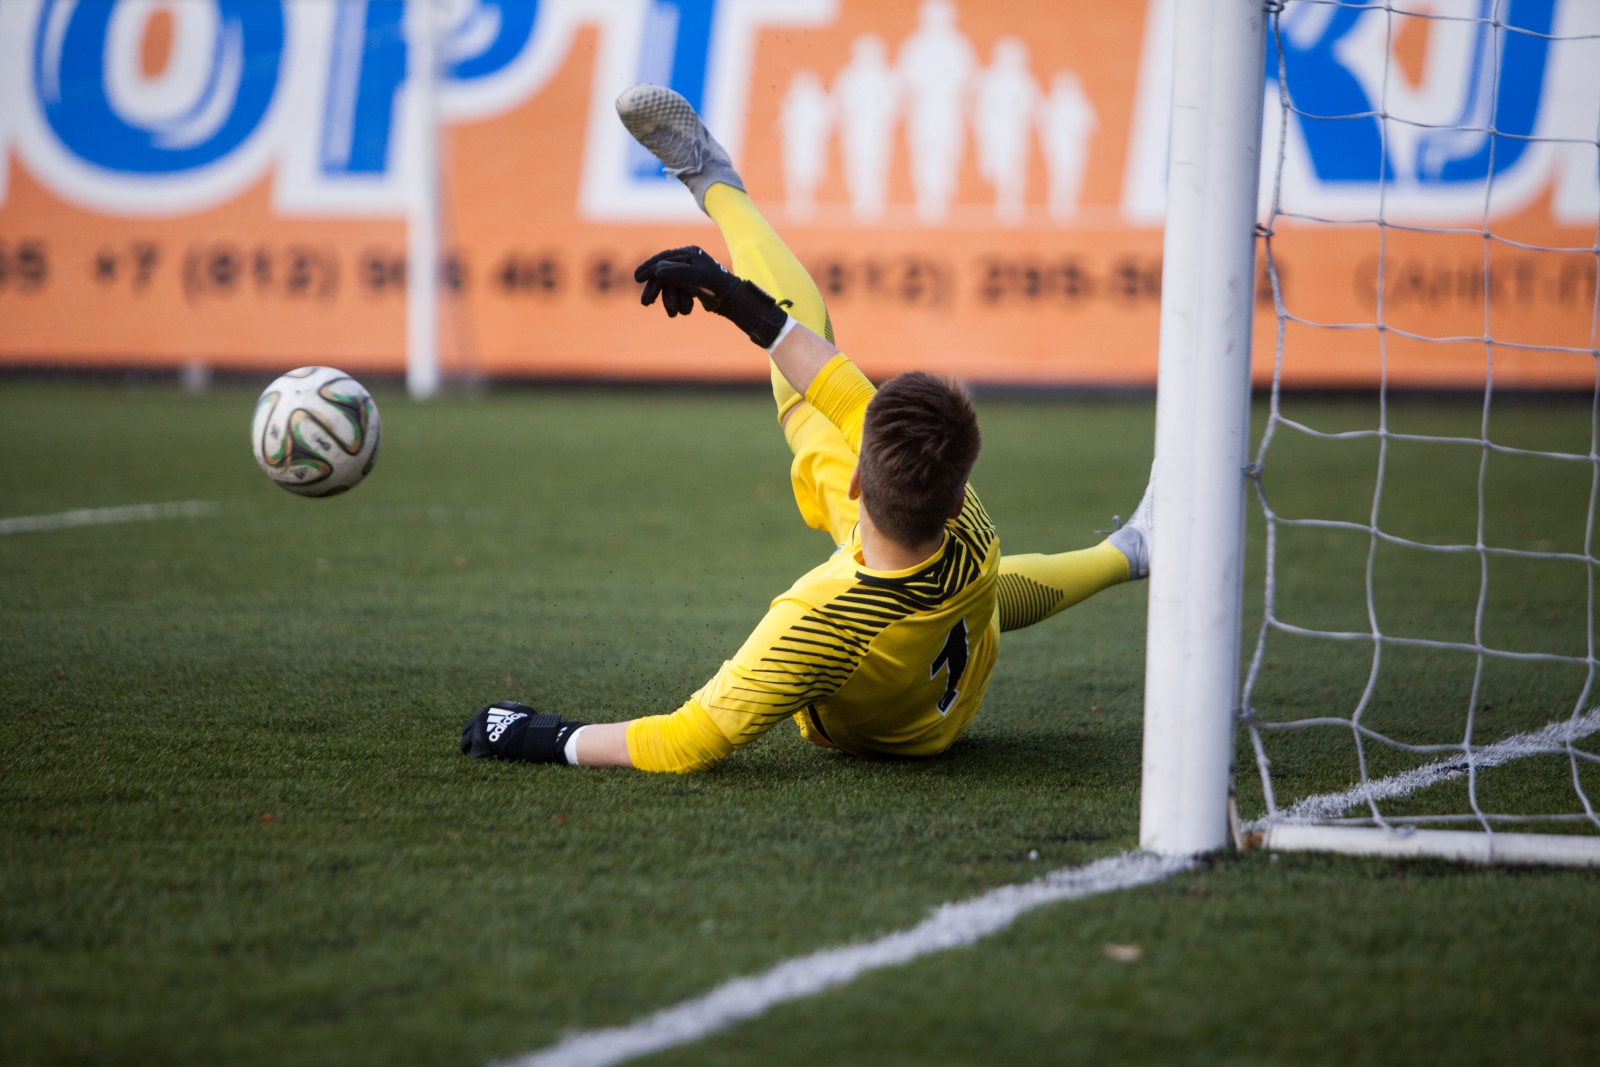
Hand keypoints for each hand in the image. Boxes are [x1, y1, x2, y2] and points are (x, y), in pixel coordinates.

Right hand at [634, 246, 789, 346]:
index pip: (663, 258)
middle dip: (655, 290)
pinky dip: (679, 303)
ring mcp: (689, 274)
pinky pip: (677, 293)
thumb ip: (675, 272)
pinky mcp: (692, 286)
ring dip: (670, 301)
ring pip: (669, 286)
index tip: (636, 278)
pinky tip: (686, 311)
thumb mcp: (695, 277)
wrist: (733, 301)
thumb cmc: (716, 286)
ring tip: (674, 314)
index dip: (648, 268)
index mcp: (689, 253)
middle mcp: (688, 261)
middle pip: (663, 274)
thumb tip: (657, 270)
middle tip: (645, 303)